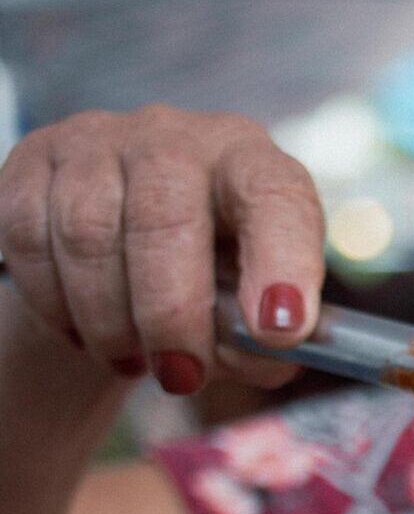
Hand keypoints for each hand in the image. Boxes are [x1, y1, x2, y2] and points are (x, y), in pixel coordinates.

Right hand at [0, 105, 323, 390]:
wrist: (127, 264)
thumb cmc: (211, 290)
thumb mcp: (255, 319)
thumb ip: (266, 344)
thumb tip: (260, 350)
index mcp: (254, 167)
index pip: (276, 197)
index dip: (283, 264)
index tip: (279, 332)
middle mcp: (178, 138)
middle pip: (165, 217)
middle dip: (171, 316)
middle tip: (181, 376)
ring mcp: (100, 139)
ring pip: (89, 234)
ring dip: (109, 321)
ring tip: (130, 359)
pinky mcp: (35, 158)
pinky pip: (31, 239)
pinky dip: (57, 304)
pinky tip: (84, 329)